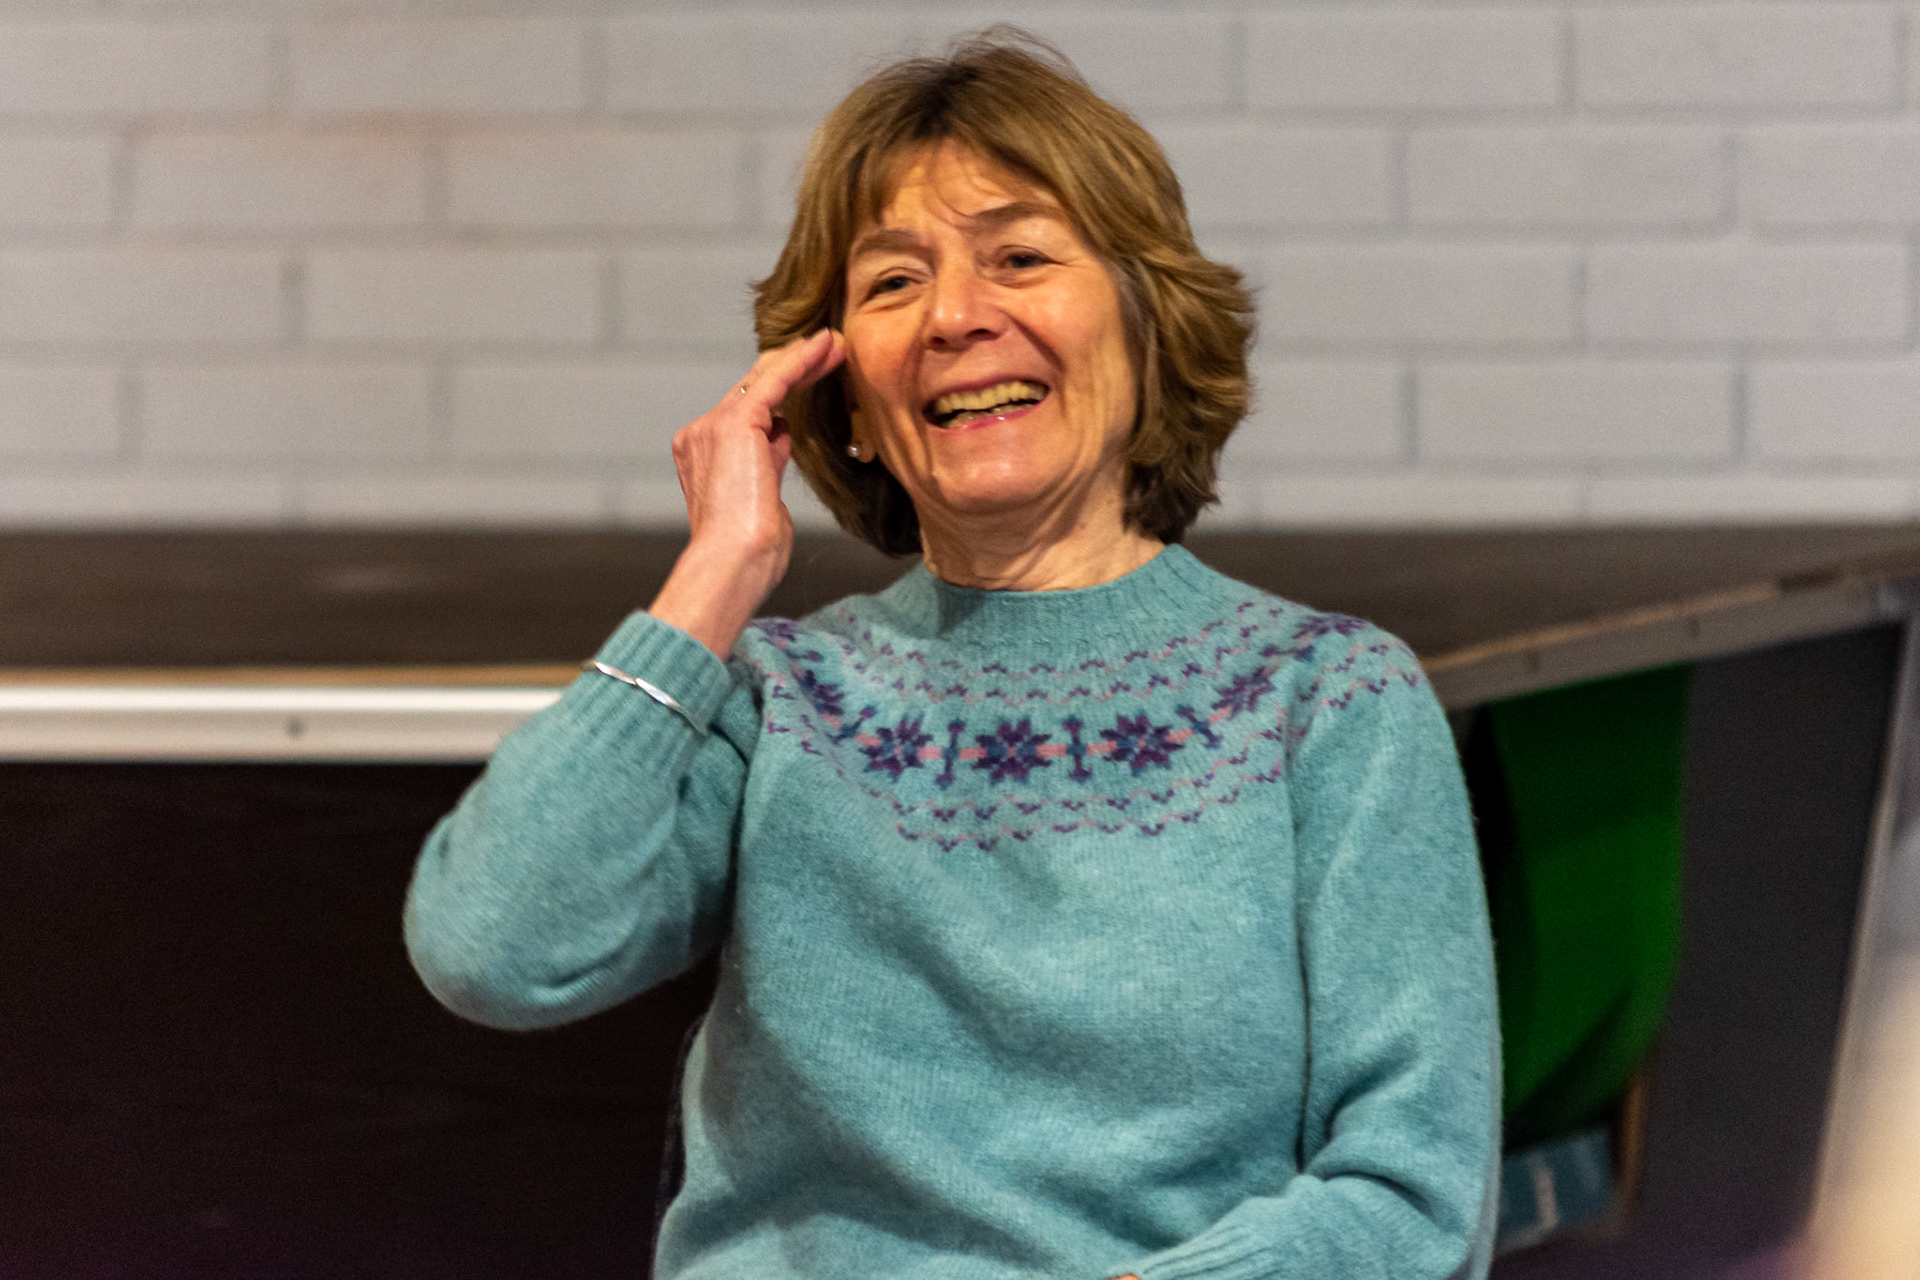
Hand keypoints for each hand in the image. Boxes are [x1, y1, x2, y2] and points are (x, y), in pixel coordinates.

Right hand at [649, 329, 847, 657]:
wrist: (732, 564)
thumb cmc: (749, 552)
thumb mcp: (762, 497)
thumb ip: (768, 460)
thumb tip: (782, 433)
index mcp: (702, 455)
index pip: (745, 413)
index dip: (780, 393)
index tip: (810, 378)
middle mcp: (701, 434)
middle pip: (753, 389)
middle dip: (793, 368)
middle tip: (829, 349)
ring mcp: (713, 427)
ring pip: (764, 380)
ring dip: (803, 360)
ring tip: (836, 344)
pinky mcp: (735, 423)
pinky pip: (774, 381)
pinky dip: (801, 361)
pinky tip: (826, 346)